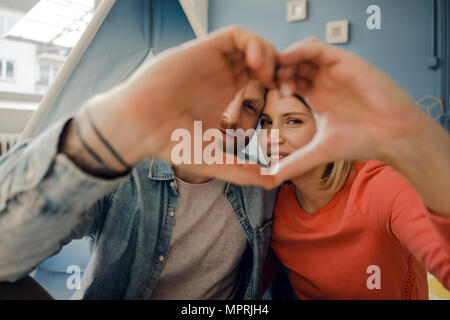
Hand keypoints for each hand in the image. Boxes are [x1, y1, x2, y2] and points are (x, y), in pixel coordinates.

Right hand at [71, 26, 277, 186]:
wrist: (139, 129)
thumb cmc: (169, 143)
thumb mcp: (214, 160)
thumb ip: (242, 171)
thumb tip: (272, 182)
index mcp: (225, 93)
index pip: (260, 76)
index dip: (279, 83)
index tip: (288, 98)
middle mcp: (221, 74)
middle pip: (260, 57)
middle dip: (280, 66)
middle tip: (286, 85)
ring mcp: (212, 61)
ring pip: (251, 43)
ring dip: (270, 53)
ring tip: (272, 76)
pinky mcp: (202, 49)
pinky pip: (236, 36)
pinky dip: (254, 44)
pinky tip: (258, 65)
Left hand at [271, 38, 426, 182]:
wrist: (394, 136)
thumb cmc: (362, 142)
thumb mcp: (318, 151)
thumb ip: (294, 163)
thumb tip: (269, 180)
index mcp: (315, 96)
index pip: (287, 80)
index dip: (273, 84)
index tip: (267, 95)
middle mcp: (323, 81)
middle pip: (291, 63)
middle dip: (275, 70)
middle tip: (267, 81)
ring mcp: (333, 70)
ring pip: (301, 52)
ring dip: (285, 59)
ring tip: (277, 74)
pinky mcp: (344, 61)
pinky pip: (316, 47)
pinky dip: (299, 49)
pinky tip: (287, 60)